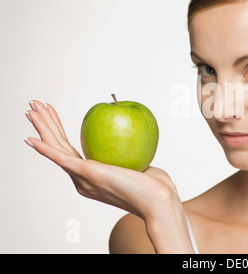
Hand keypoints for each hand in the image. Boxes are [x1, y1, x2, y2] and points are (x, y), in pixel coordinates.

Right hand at [24, 100, 193, 252]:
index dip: (59, 132)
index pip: (70, 150)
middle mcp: (82, 180)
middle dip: (45, 124)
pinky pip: (62, 158)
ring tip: (31, 109)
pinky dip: (46, 148)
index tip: (53, 115)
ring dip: (42, 127)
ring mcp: (83, 178)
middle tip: (35, 105)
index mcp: (91, 178)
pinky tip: (32, 139)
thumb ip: (126, 153)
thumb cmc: (153, 185)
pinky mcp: (88, 173)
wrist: (158, 200)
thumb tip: (129, 136)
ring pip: (57, 147)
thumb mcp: (137, 163)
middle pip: (59, 146)